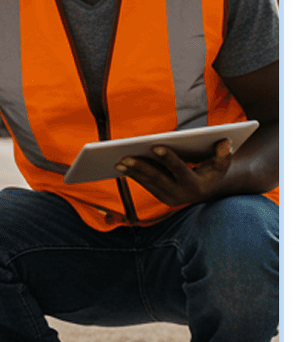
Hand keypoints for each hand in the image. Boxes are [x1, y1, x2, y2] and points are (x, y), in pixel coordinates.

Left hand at [115, 139, 232, 206]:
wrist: (209, 189)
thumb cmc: (214, 170)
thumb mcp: (222, 164)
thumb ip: (224, 154)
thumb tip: (225, 143)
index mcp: (196, 186)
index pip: (180, 169)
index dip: (168, 158)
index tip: (155, 147)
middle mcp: (181, 195)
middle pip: (158, 178)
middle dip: (141, 167)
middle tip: (125, 157)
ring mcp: (169, 198)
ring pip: (148, 183)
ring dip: (132, 172)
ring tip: (118, 161)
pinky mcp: (160, 197)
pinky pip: (145, 185)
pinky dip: (133, 175)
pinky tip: (122, 166)